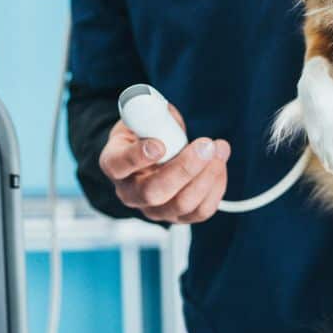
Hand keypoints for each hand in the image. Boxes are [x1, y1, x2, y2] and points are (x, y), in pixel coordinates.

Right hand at [98, 105, 231, 222]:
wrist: (150, 154)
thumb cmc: (145, 133)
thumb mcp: (141, 116)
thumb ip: (152, 115)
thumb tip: (168, 119)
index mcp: (114, 163)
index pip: (119, 165)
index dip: (138, 156)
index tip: (159, 144)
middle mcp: (130, 193)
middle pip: (154, 192)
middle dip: (185, 168)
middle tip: (206, 145)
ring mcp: (153, 209)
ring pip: (181, 204)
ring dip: (207, 176)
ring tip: (219, 149)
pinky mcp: (178, 216)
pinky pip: (201, 210)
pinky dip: (216, 187)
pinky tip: (219, 164)